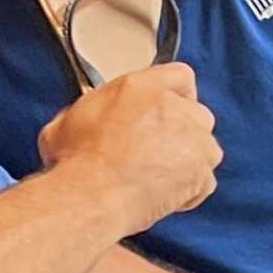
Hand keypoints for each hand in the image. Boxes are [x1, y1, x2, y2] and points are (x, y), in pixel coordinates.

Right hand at [38, 61, 218, 234]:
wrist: (94, 194)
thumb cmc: (77, 159)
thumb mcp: (67, 120)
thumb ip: (91, 112)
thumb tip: (84, 120)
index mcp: (143, 87)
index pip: (180, 76)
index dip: (175, 93)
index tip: (166, 107)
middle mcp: (176, 108)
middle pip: (196, 113)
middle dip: (181, 130)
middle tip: (154, 149)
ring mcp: (195, 141)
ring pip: (204, 147)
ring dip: (187, 160)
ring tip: (157, 176)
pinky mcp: (202, 174)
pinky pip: (204, 182)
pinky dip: (189, 190)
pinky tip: (163, 196)